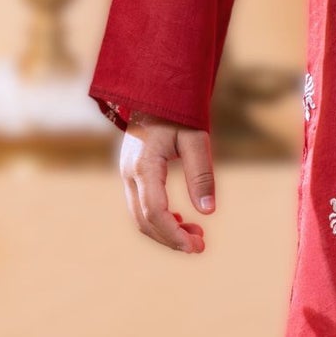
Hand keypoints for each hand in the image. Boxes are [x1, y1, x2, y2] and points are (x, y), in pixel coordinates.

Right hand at [119, 110, 215, 252]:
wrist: (155, 89)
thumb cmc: (178, 110)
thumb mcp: (196, 137)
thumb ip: (201, 173)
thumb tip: (208, 211)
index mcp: (144, 165)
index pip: (155, 212)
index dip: (174, 235)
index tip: (196, 248)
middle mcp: (129, 173)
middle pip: (144, 221)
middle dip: (171, 239)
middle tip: (201, 246)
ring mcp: (127, 173)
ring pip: (140, 216)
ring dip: (165, 231)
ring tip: (196, 236)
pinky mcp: (131, 172)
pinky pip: (140, 205)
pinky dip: (159, 219)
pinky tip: (181, 222)